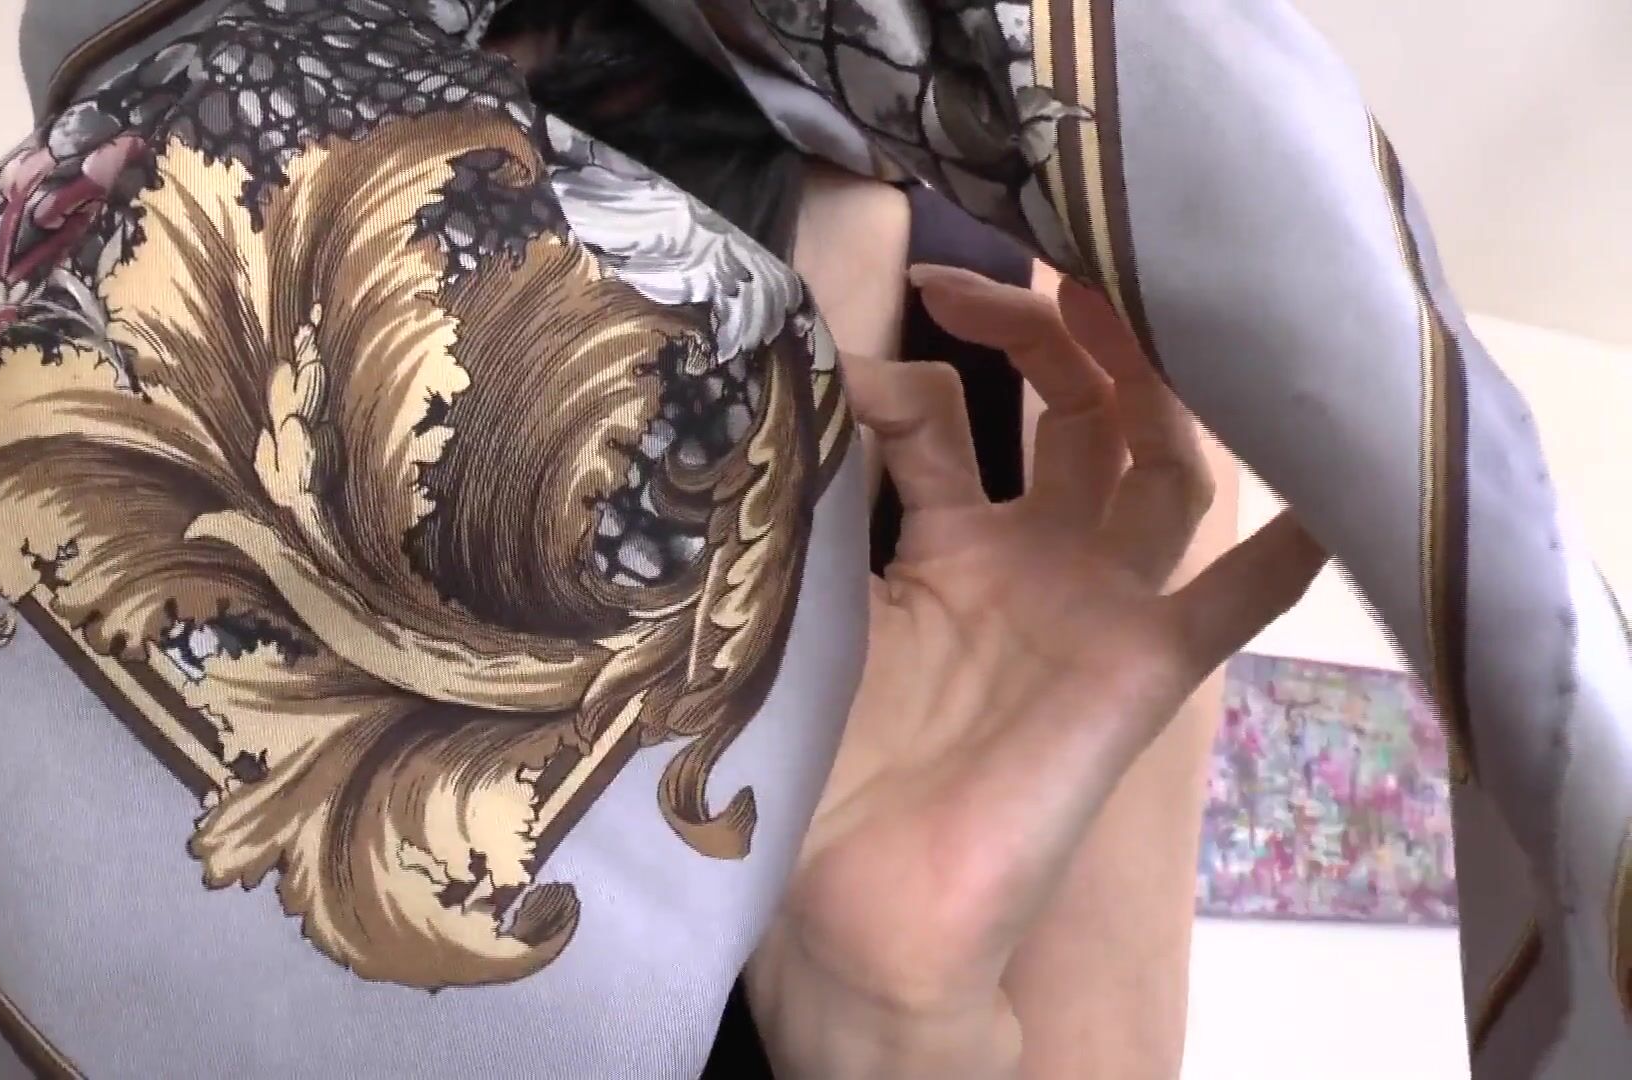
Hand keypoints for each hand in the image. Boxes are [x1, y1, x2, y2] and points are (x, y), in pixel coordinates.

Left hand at [746, 268, 1326, 1077]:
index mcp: (950, 538)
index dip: (929, 354)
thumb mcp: (809, 585)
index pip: (960, 407)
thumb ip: (824, 478)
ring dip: (1157, 380)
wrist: (850, 899)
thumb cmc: (812, 750)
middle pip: (1082, 408)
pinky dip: (1287, 548)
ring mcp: (1096, 606)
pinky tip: (1336, 478)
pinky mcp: (1141, 669)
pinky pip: (1233, 603)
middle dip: (1057, 324)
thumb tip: (825, 359)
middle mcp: (1035, 556)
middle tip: (1016, 255)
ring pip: (1163, 465)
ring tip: (1137, 293)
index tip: (880, 326)